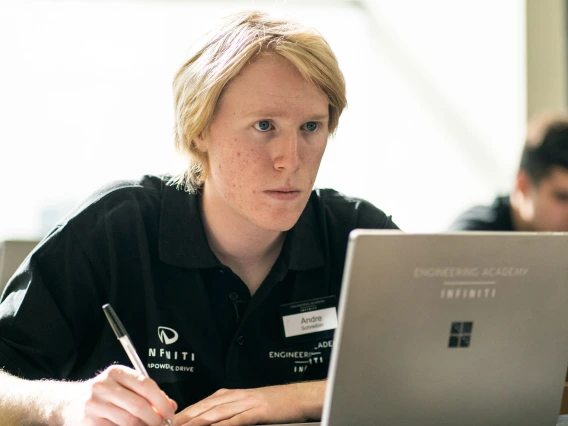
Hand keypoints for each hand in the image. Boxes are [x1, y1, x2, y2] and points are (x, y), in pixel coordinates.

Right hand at [60, 364, 176, 425]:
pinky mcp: (89, 423)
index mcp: (116, 373)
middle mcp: (103, 386)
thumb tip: (171, 405)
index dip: (162, 401)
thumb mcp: (123, 385)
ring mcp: (94, 405)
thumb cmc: (102, 395)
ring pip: (129, 422)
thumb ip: (147, 393)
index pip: (145, 385)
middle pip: (138, 406)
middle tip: (162, 424)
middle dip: (155, 419)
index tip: (170, 411)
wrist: (67, 404)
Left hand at [173, 381, 324, 425]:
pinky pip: (236, 420)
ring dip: (196, 423)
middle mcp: (233, 397)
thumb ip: (226, 414)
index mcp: (228, 395)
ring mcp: (245, 403)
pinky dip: (222, 425)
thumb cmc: (274, 405)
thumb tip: (207, 422)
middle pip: (202, 410)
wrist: (297, 397)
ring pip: (215, 414)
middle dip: (183, 420)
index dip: (181, 416)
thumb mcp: (245, 407)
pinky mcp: (257, 411)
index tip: (166, 423)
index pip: (198, 406)